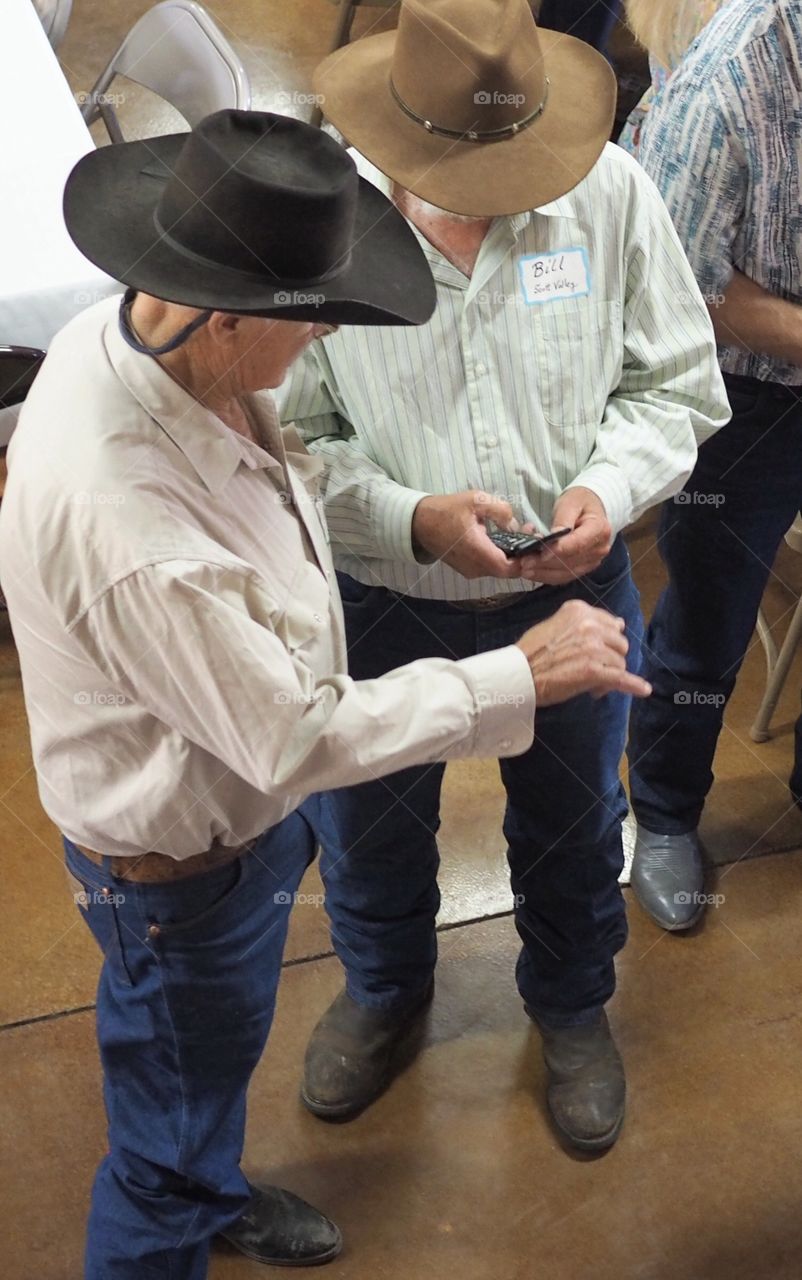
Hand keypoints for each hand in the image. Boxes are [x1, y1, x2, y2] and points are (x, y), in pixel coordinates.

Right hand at [412, 490, 523, 580]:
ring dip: (511, 556)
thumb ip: (500, 510)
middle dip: (522, 555)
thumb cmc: (447, 510)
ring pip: (499, 570)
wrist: (420, 523)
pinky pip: (489, 567)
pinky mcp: (467, 569)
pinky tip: (502, 540)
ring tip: (518, 533)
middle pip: (507, 571)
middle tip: (528, 534)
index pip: (509, 568)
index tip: (533, 543)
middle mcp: (474, 567)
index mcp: (477, 551)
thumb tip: (515, 525)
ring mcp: (470, 570)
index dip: (525, 560)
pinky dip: (499, 556)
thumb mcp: (476, 500)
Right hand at [515, 599, 650, 705]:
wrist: (518, 674)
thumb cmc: (531, 652)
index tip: (596, 652)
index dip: (606, 641)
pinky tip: (643, 689)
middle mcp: (589, 625)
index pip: (610, 624)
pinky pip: (621, 678)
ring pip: (619, 663)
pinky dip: (634, 685)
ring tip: (590, 684)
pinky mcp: (594, 671)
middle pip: (618, 643)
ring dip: (609, 675)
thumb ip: (584, 622)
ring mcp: (593, 648)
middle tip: (592, 671)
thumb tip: (620, 623)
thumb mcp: (555, 624)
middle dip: (610, 658)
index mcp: (579, 610)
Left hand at [518, 487, 612, 584]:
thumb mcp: (571, 502)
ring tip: (524, 568)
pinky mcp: (582, 568)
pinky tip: (532, 573)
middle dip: (545, 563)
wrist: (589, 508)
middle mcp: (599, 549)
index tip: (541, 553)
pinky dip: (546, 576)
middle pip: (570, 561)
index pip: (578, 543)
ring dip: (543, 573)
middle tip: (524, 561)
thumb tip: (553, 535)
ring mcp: (592, 561)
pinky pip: (564, 576)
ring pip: (566, 573)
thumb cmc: (579, 502)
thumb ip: (563, 519)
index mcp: (599, 529)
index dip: (558, 550)